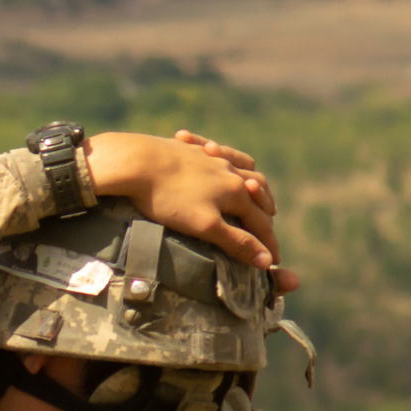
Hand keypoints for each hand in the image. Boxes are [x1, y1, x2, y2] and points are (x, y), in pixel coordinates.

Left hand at [84, 130, 300, 294]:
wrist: (136, 162)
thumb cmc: (169, 198)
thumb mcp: (205, 226)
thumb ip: (237, 242)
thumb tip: (267, 261)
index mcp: (236, 192)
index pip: (261, 221)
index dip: (268, 243)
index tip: (274, 262)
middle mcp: (228, 171)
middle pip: (257, 188)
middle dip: (265, 207)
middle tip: (269, 222)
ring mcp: (209, 157)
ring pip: (241, 163)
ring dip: (251, 176)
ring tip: (252, 184)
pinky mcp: (188, 148)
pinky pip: (211, 148)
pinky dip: (221, 152)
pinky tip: (212, 152)